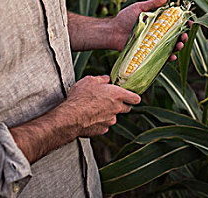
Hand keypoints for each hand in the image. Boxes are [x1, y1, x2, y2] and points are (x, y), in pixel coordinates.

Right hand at [10, 75, 139, 162]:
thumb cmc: (81, 97)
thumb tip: (106, 79)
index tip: (130, 96)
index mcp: (117, 95)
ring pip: (114, 117)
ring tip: (95, 109)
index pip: (135, 98)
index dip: (133, 97)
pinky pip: (104, 125)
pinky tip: (90, 117)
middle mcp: (117, 108)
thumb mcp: (89, 81)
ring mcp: (110, 120)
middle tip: (110, 101)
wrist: (71, 116)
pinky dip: (99, 122)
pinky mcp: (102, 129)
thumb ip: (101, 79)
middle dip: (121, 105)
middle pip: (126, 108)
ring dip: (108, 113)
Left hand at [110, 0, 188, 60]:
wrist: (112, 32)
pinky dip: (168, 58)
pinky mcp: (148, 54)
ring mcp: (154, 44)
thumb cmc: (124, 18)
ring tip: (180, 45)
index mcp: (158, 22)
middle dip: (183, 36)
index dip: (184, 23)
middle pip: (175, 36)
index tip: (190, 23)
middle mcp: (158, 33)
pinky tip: (172, 56)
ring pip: (171, 47)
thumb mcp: (139, 8)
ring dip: (178, 46)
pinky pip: (161, 57)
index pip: (175, 22)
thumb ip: (153, 4)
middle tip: (184, 35)